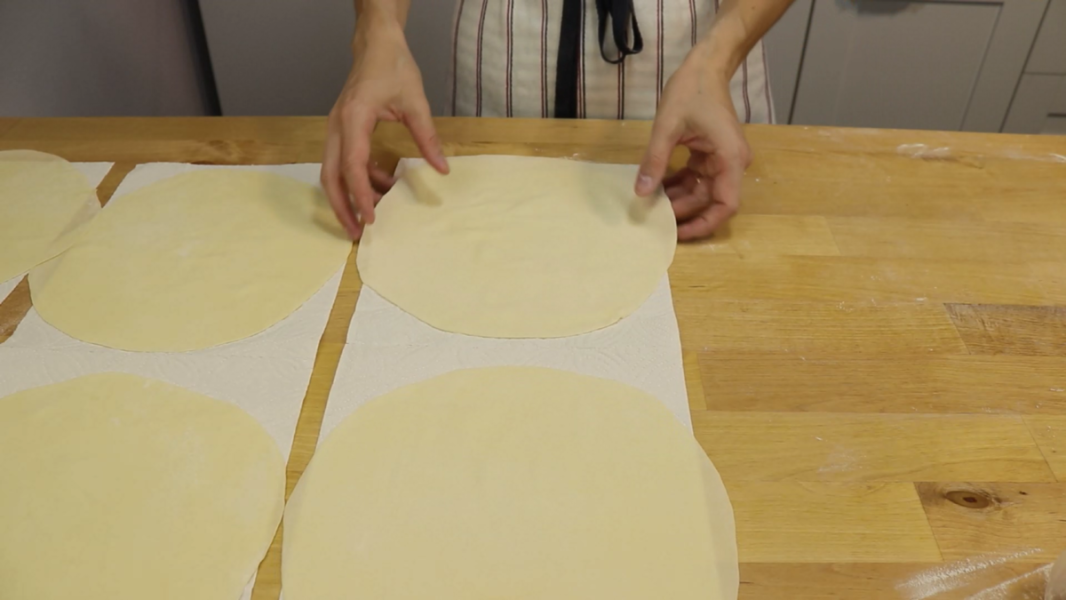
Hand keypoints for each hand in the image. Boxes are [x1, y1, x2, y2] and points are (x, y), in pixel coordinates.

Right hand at [322, 24, 448, 238]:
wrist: (376, 45)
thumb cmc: (393, 67)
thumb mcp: (416, 101)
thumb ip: (427, 137)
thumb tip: (442, 169)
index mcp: (353, 118)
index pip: (352, 166)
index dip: (360, 196)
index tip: (371, 219)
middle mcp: (337, 126)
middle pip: (330, 176)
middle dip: (341, 207)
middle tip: (357, 233)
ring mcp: (336, 129)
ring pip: (331, 172)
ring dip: (347, 197)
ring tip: (370, 217)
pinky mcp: (342, 130)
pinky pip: (343, 162)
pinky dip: (360, 179)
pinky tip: (383, 187)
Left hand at [634, 57, 751, 240]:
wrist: (705, 65)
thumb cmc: (691, 90)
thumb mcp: (668, 126)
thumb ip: (655, 161)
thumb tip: (642, 192)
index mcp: (730, 159)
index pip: (726, 204)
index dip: (705, 223)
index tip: (681, 232)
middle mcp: (732, 163)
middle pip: (712, 200)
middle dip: (685, 211)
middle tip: (656, 219)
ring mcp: (722, 159)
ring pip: (702, 191)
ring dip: (679, 198)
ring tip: (652, 205)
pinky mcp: (712, 154)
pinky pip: (697, 177)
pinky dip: (680, 184)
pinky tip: (658, 187)